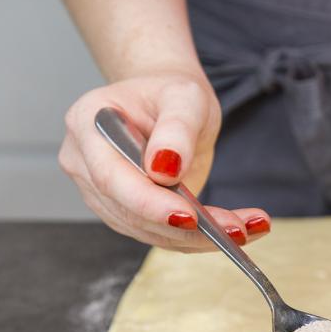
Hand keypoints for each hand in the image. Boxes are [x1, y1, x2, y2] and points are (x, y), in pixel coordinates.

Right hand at [59, 73, 270, 251]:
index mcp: (87, 124)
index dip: (149, 202)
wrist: (171, 106)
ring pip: (148, 230)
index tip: (189, 216)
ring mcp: (101, 193)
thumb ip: (176, 128)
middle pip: (129, 211)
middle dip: (185, 226)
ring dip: (199, 237)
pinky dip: (198, 238)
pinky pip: (160, 233)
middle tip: (237, 229)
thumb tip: (164, 170)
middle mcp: (84, 163)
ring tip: (247, 229)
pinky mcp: (126, 213)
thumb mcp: (185, 97)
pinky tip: (237, 231)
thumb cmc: (172, 94)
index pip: (111, 177)